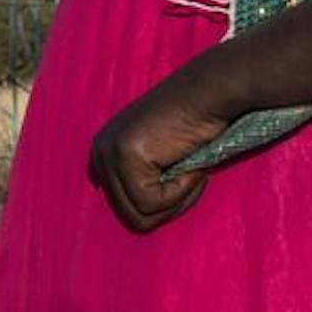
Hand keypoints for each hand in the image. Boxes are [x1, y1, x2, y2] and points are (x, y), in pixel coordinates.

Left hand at [88, 73, 231, 233]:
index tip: (179, 179)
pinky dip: (180, 191)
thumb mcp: (162, 155)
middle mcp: (99, 152)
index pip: (122, 206)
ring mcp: (108, 154)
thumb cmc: (196, 124)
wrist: (211, 92)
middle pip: (129, 216)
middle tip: (193, 179)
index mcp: (103, 151)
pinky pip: (151, 203)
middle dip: (168, 207)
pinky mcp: (125, 157)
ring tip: (193, 170)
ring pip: (140, 216)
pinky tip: (192, 165)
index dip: (157, 204)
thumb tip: (137, 218)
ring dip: (176, 201)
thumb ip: (143, 179)